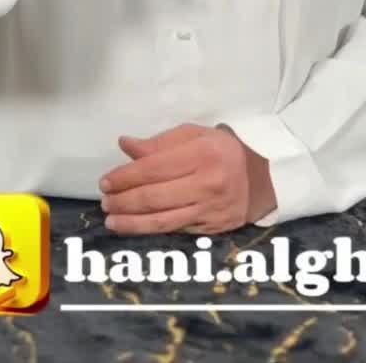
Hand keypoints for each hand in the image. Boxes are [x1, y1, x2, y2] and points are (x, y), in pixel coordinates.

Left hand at [98, 123, 277, 234]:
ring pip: (162, 221)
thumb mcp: (194, 135)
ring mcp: (208, 210)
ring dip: (131, 223)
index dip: (125, 176)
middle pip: (154, 197)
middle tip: (105, 202)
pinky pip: (174, 231)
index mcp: (200, 154)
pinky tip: (135, 228)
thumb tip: (125, 145)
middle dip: (123, 201)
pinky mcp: (210, 229)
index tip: (105, 182)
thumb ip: (159, 143)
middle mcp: (205, 184)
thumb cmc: (221, 150)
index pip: (153, 168)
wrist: (260, 177)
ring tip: (111, 221)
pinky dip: (151, 231)